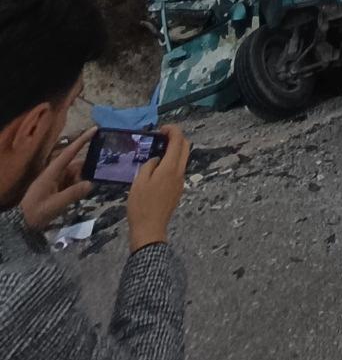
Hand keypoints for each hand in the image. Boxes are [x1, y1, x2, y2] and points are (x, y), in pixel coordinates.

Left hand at [20, 131, 93, 231]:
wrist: (23, 223)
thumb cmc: (36, 212)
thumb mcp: (54, 205)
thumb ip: (72, 194)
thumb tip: (91, 184)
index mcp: (52, 172)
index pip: (69, 152)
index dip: (82, 140)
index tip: (95, 129)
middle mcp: (56, 173)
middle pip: (76, 165)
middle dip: (87, 169)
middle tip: (101, 175)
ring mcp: (57, 181)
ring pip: (76, 174)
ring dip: (84, 180)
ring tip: (94, 186)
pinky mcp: (58, 189)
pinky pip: (73, 183)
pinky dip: (80, 186)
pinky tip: (86, 192)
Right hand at [126, 126, 190, 252]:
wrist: (150, 230)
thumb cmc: (141, 205)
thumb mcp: (139, 181)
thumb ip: (149, 165)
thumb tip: (157, 159)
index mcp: (170, 168)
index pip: (178, 140)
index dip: (172, 130)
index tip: (161, 129)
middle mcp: (180, 172)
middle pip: (185, 146)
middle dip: (176, 137)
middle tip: (160, 137)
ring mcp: (180, 182)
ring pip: (183, 158)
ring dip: (174, 150)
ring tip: (157, 151)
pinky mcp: (178, 190)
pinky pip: (178, 169)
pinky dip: (172, 161)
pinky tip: (158, 167)